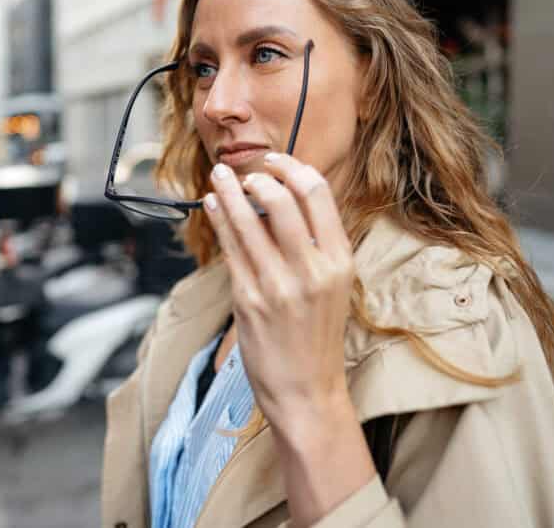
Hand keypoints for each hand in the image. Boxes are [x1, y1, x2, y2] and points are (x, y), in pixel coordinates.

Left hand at [203, 153, 355, 429]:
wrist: (307, 391)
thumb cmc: (317, 337)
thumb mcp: (334, 287)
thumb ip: (315, 246)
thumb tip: (283, 200)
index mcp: (340, 261)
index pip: (318, 194)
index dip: (291, 168)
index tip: (275, 161)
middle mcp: (313, 269)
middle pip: (282, 198)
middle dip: (257, 176)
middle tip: (242, 172)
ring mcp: (278, 285)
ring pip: (249, 220)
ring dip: (228, 192)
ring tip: (218, 177)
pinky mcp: (248, 300)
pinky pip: (230, 248)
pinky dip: (220, 220)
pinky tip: (213, 207)